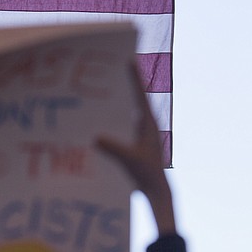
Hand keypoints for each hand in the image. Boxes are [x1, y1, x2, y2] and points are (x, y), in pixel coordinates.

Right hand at [96, 63, 175, 234]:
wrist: (156, 190)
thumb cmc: (147, 174)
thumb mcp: (130, 160)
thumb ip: (115, 148)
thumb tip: (96, 137)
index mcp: (148, 124)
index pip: (140, 96)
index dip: (134, 78)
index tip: (129, 60)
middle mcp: (144, 126)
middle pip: (132, 100)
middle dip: (121, 86)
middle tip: (109, 71)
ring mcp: (139, 134)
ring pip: (125, 113)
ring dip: (114, 104)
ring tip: (99, 92)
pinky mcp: (133, 143)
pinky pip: (120, 126)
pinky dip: (110, 120)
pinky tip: (96, 120)